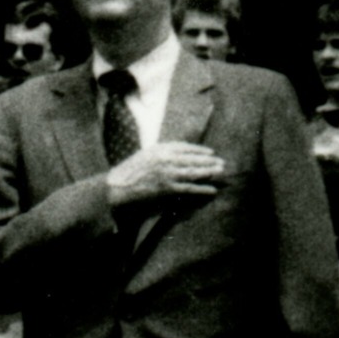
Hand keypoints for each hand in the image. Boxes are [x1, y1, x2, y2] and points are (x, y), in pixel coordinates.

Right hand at [105, 140, 226, 207]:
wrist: (117, 187)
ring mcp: (167, 174)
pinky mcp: (168, 188)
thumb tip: (178, 155)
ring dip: (210, 173)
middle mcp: (165, 159)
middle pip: (193, 159)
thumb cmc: (128, 173)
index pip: (185, 147)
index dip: (199, 150)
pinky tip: (211, 190)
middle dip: (209, 161)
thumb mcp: (144, 156)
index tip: (210, 152)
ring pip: (194, 172)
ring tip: (220, 173)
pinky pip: (189, 188)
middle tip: (222, 163)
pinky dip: (202, 189)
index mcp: (159, 149)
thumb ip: (160, 153)